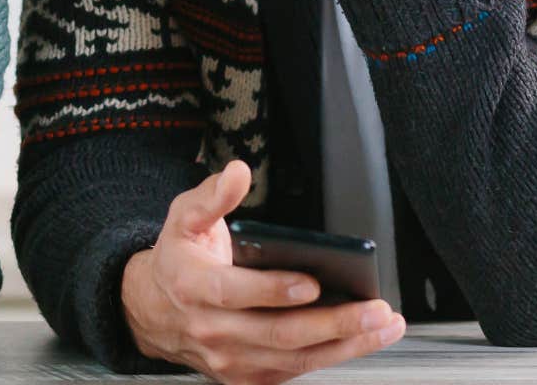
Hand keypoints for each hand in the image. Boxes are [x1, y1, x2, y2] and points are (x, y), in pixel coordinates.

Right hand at [121, 160, 404, 383]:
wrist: (153, 312)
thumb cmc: (179, 260)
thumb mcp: (184, 218)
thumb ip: (212, 196)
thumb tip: (237, 173)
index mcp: (193, 286)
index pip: (234, 293)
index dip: (274, 291)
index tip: (312, 282)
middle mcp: (211, 330)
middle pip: (277, 334)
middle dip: (332, 323)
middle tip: (373, 309)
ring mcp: (230, 360)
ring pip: (294, 358)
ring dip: (345, 344)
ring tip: (382, 325)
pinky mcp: (245, 377)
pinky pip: (294, 372)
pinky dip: (331, 357)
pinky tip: (360, 340)